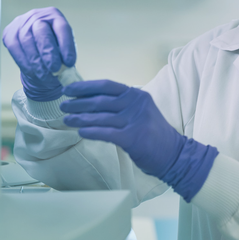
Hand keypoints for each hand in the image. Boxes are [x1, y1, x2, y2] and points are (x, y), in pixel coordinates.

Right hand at [2, 7, 76, 100]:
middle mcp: (37, 16)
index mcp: (54, 16)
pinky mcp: (10, 33)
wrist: (34, 45)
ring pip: (27, 41)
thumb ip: (64, 56)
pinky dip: (24, 63)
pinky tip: (32, 72)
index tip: (69, 62)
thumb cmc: (51, 46)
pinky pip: (15, 48)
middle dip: (49, 52)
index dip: (66, 45)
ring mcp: (21, 23)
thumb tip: (65, 70)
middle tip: (55, 68)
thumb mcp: (62, 48)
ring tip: (45, 75)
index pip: (62, 28)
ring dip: (36, 62)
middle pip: (42, 31)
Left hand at [60, 80, 217, 199]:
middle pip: (100, 100)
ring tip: (67, 119)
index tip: (69, 89)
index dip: (85, 87)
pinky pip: (105, 133)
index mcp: (136, 95)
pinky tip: (81, 132)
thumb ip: (121, 104)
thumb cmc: (153, 134)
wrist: (174, 154)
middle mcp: (135, 104)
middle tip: (64, 105)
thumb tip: (92, 101)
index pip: (106, 85)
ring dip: (79, 118)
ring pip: (100, 117)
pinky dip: (90, 131)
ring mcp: (134, 121)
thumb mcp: (141, 111)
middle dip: (78, 102)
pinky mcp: (132, 138)